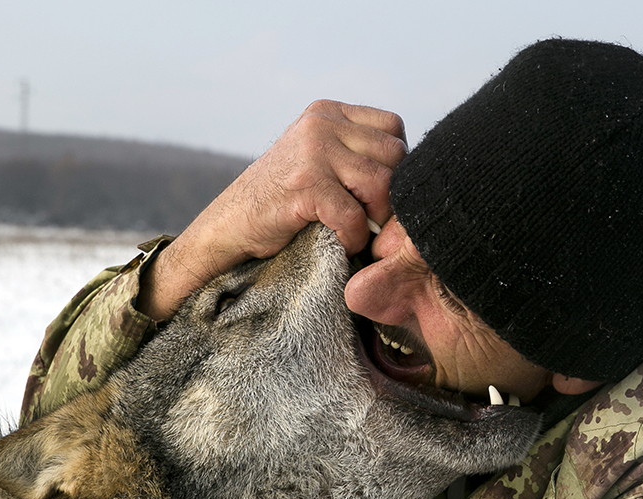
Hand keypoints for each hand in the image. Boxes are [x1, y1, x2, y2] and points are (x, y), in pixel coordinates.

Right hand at [137, 100, 406, 320]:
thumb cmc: (280, 199)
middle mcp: (322, 124)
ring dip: (376, 218)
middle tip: (374, 219)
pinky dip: (354, 237)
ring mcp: (313, 153)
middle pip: (395, 156)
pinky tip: (340, 242)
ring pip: (382, 185)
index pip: (393, 127)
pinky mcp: (305, 186)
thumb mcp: (317, 156)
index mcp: (328, 112)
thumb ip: (354, 150)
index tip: (378, 192)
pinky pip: (355, 216)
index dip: (397, 164)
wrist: (228, 225)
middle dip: (392, 194)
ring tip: (358, 231)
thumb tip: (414, 168)